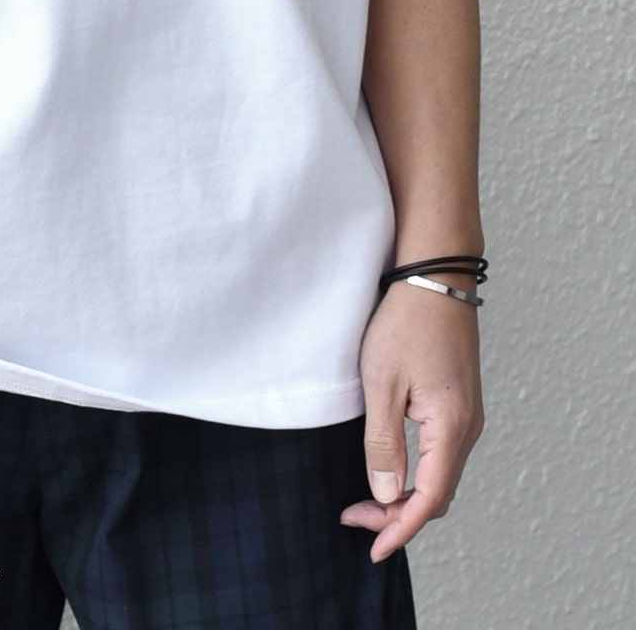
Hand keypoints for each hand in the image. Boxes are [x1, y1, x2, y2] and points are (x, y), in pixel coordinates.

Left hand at [339, 279, 484, 561]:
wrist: (434, 277)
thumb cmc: (405, 322)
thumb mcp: (382, 382)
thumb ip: (383, 441)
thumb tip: (385, 492)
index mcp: (451, 428)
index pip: (429, 499)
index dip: (399, 528)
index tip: (371, 547)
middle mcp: (468, 427)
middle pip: (438, 494)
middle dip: (398, 515)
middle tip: (356, 519)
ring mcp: (467, 415)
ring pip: (441, 475)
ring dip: (407, 495)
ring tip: (367, 501)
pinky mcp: (459, 402)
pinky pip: (442, 454)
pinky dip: (417, 473)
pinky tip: (392, 469)